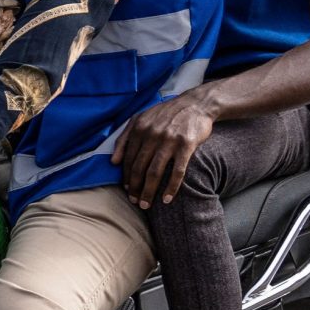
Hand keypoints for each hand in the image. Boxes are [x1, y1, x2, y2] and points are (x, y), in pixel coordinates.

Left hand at [111, 88, 215, 206]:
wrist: (196, 104)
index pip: (129, 159)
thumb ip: (125, 137)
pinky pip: (178, 171)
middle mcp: (152, 134)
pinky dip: (171, 187)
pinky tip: (167, 199)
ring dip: (149, 192)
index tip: (128, 190)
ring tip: (146, 205)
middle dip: (135, 188)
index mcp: (139, 129)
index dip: (127, 177)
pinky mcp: (186, 145)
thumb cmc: (166, 114)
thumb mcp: (141, 118)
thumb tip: (113, 161)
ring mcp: (169, 140)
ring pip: (155, 172)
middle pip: (139, 168)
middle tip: (135, 202)